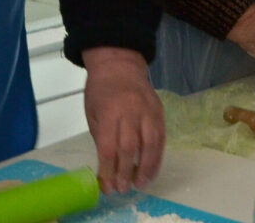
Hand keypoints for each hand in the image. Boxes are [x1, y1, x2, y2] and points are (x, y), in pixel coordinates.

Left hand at [82, 47, 165, 194]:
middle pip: (130, 147)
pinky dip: (158, 156)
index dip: (109, 170)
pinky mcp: (159, 111)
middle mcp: (131, 111)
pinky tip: (152, 169)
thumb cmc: (101, 90)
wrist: (120, 64)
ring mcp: (148, 110)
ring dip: (147, 167)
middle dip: (126, 172)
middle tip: (123, 189)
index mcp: (109, 111)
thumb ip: (101, 139)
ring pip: (151, 143)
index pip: (109, 147)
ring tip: (141, 184)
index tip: (107, 186)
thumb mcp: (93, 114)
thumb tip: (107, 168)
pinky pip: (161, 137)